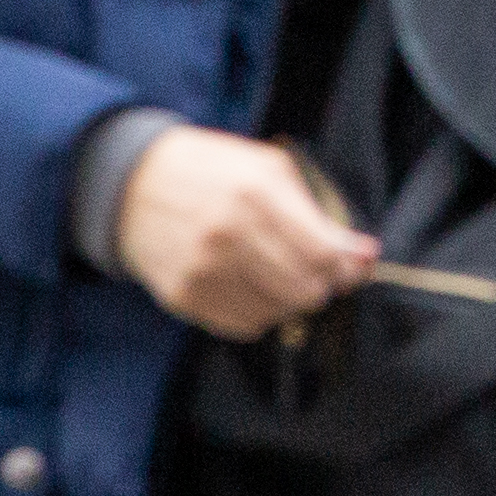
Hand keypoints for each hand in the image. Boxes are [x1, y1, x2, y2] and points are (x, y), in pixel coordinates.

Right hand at [113, 127, 375, 337]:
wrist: (130, 184)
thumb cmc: (212, 171)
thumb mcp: (269, 170)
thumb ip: (320, 214)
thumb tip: (365, 255)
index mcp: (256, 195)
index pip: (324, 255)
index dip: (348, 265)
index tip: (353, 262)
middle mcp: (227, 236)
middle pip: (305, 290)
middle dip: (322, 284)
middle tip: (316, 270)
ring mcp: (201, 270)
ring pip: (277, 314)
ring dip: (290, 301)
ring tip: (280, 275)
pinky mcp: (182, 296)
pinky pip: (243, 326)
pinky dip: (259, 313)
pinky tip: (252, 287)